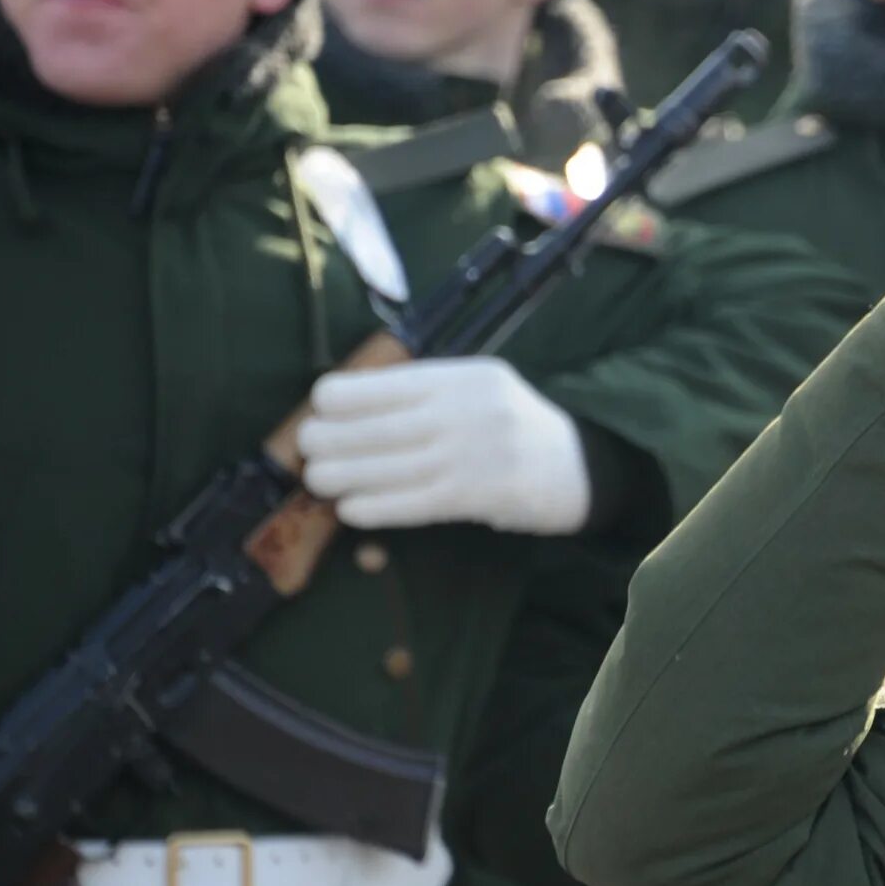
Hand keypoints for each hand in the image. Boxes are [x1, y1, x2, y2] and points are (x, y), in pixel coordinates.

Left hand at [297, 357, 590, 534]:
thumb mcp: (478, 389)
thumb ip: (426, 392)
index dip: (340, 397)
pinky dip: (374, 507)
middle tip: (307, 448)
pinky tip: (350, 509)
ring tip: (317, 479)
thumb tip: (349, 405)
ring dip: (341, 475)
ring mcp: (472, 455)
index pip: (384, 383)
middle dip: (329, 439)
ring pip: (387, 466)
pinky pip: (410, 503)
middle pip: (376, 427)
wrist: (578, 466)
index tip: (320, 408)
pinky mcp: (476, 496)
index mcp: (460, 376)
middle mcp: (464, 410)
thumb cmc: (512, 426)